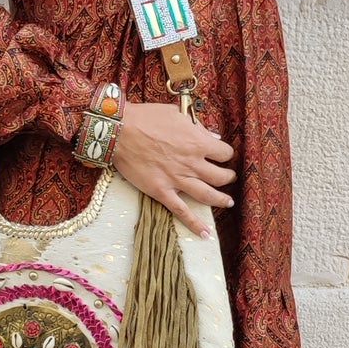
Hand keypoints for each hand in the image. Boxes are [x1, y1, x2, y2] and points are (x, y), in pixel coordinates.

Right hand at [110, 101, 234, 238]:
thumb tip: (213, 137)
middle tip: (229, 177)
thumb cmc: (146, 118)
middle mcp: (192, 163)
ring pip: (208, 195)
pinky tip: (206, 233)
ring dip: (222, 199)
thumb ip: (197, 127)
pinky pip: (182, 211)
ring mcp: (177, 180)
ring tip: (227, 201)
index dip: (226, 153)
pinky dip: (195, 224)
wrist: (120, 131)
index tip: (223, 154)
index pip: (224, 152)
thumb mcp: (176, 114)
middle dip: (229, 177)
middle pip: (221, 176)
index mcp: (197, 142)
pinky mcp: (162, 192)